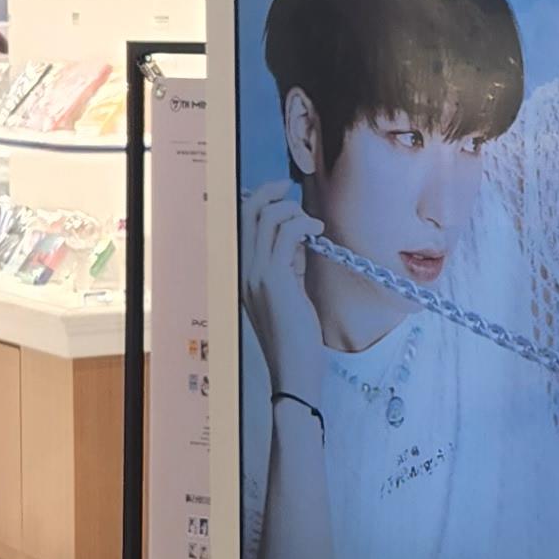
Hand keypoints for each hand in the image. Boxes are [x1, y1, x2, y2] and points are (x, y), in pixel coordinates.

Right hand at [240, 183, 327, 410]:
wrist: (294, 367)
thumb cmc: (296, 335)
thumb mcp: (288, 291)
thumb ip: (289, 263)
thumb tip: (300, 236)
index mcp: (243, 272)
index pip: (241, 222)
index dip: (260, 199)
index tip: (282, 191)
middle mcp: (242, 269)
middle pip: (249, 212)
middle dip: (272, 193)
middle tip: (293, 191)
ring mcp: (254, 273)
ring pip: (267, 218)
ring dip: (293, 211)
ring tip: (313, 226)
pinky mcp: (273, 278)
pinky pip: (285, 233)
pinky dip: (303, 224)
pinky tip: (317, 233)